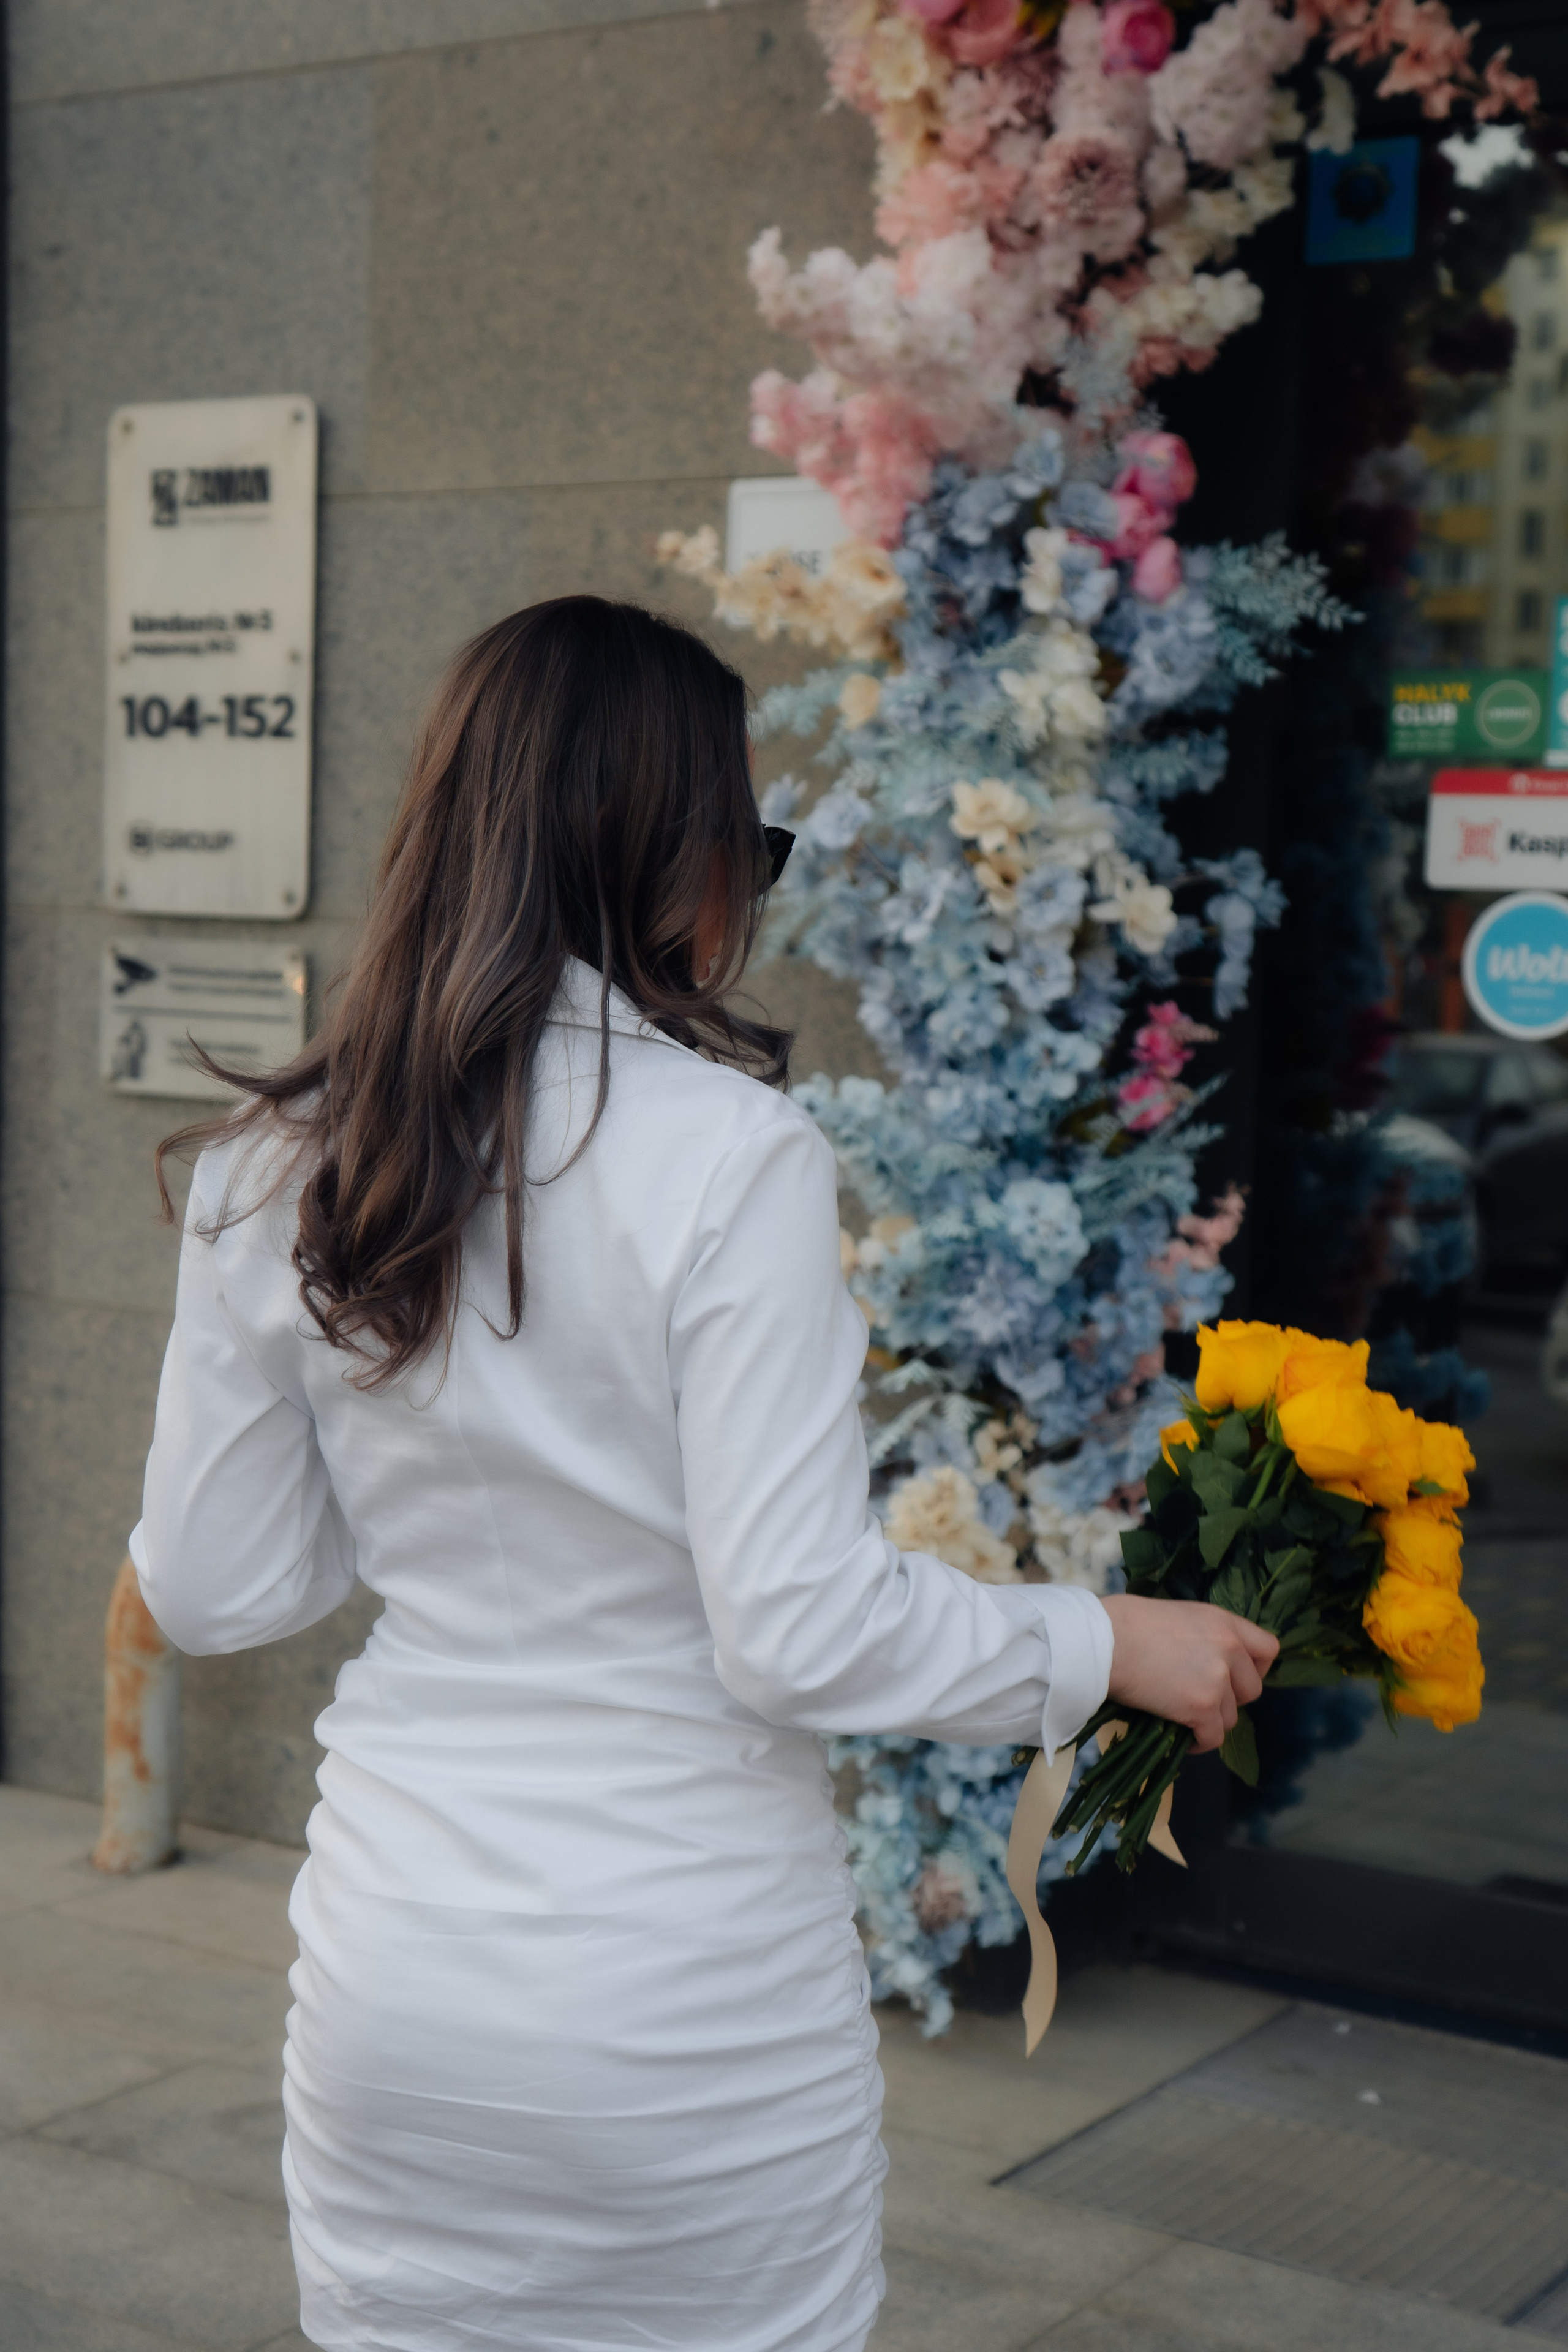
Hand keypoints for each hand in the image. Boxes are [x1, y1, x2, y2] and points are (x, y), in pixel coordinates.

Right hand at [1099, 1595, 1277, 1753]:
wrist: (1102, 1641)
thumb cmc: (1123, 1622)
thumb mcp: (1177, 1615)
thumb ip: (1202, 1636)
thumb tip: (1202, 1659)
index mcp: (1223, 1622)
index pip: (1268, 1649)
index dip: (1254, 1668)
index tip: (1234, 1677)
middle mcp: (1229, 1649)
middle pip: (1253, 1690)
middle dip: (1230, 1699)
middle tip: (1202, 1699)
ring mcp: (1217, 1680)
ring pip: (1231, 1717)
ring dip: (1210, 1721)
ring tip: (1182, 1717)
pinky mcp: (1200, 1708)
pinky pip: (1213, 1737)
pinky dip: (1199, 1743)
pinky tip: (1182, 1738)